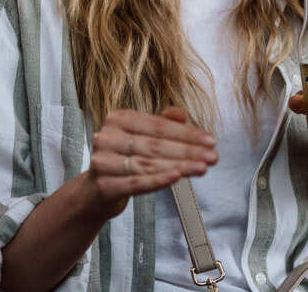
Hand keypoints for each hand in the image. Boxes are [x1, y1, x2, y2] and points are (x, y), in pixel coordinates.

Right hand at [85, 107, 217, 219]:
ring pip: (148, 164)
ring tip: (202, 168)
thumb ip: (161, 124)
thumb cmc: (123, 159)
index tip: (210, 140)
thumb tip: (181, 114)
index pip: (158, 126)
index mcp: (118, 119)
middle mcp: (107, 137)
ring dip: (180, 166)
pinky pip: (136, 183)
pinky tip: (177, 177)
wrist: (95, 192)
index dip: (186, 133)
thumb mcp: (141, 137)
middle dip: (188, 151)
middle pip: (155, 145)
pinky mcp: (104, 186)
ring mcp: (103, 162)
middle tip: (212, 156)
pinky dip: (158, 180)